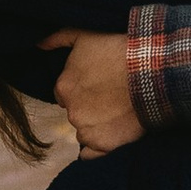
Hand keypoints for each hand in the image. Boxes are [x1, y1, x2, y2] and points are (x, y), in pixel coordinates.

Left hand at [41, 29, 141, 155]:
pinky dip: (97, 149)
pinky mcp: (105, 145)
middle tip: (112, 96)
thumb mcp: (84, 34)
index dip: (82, 89)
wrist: (152, 70)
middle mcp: (71, 111)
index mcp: (63, 87)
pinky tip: (109, 137)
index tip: (99, 84)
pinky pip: (91, 155)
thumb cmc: (119, 49)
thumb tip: (38, 44)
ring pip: (84, 131)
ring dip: (96, 125)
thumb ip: (57, 38)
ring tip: (118, 112)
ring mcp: (87, 130)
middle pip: (76, 112)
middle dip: (90, 106)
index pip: (65, 94)